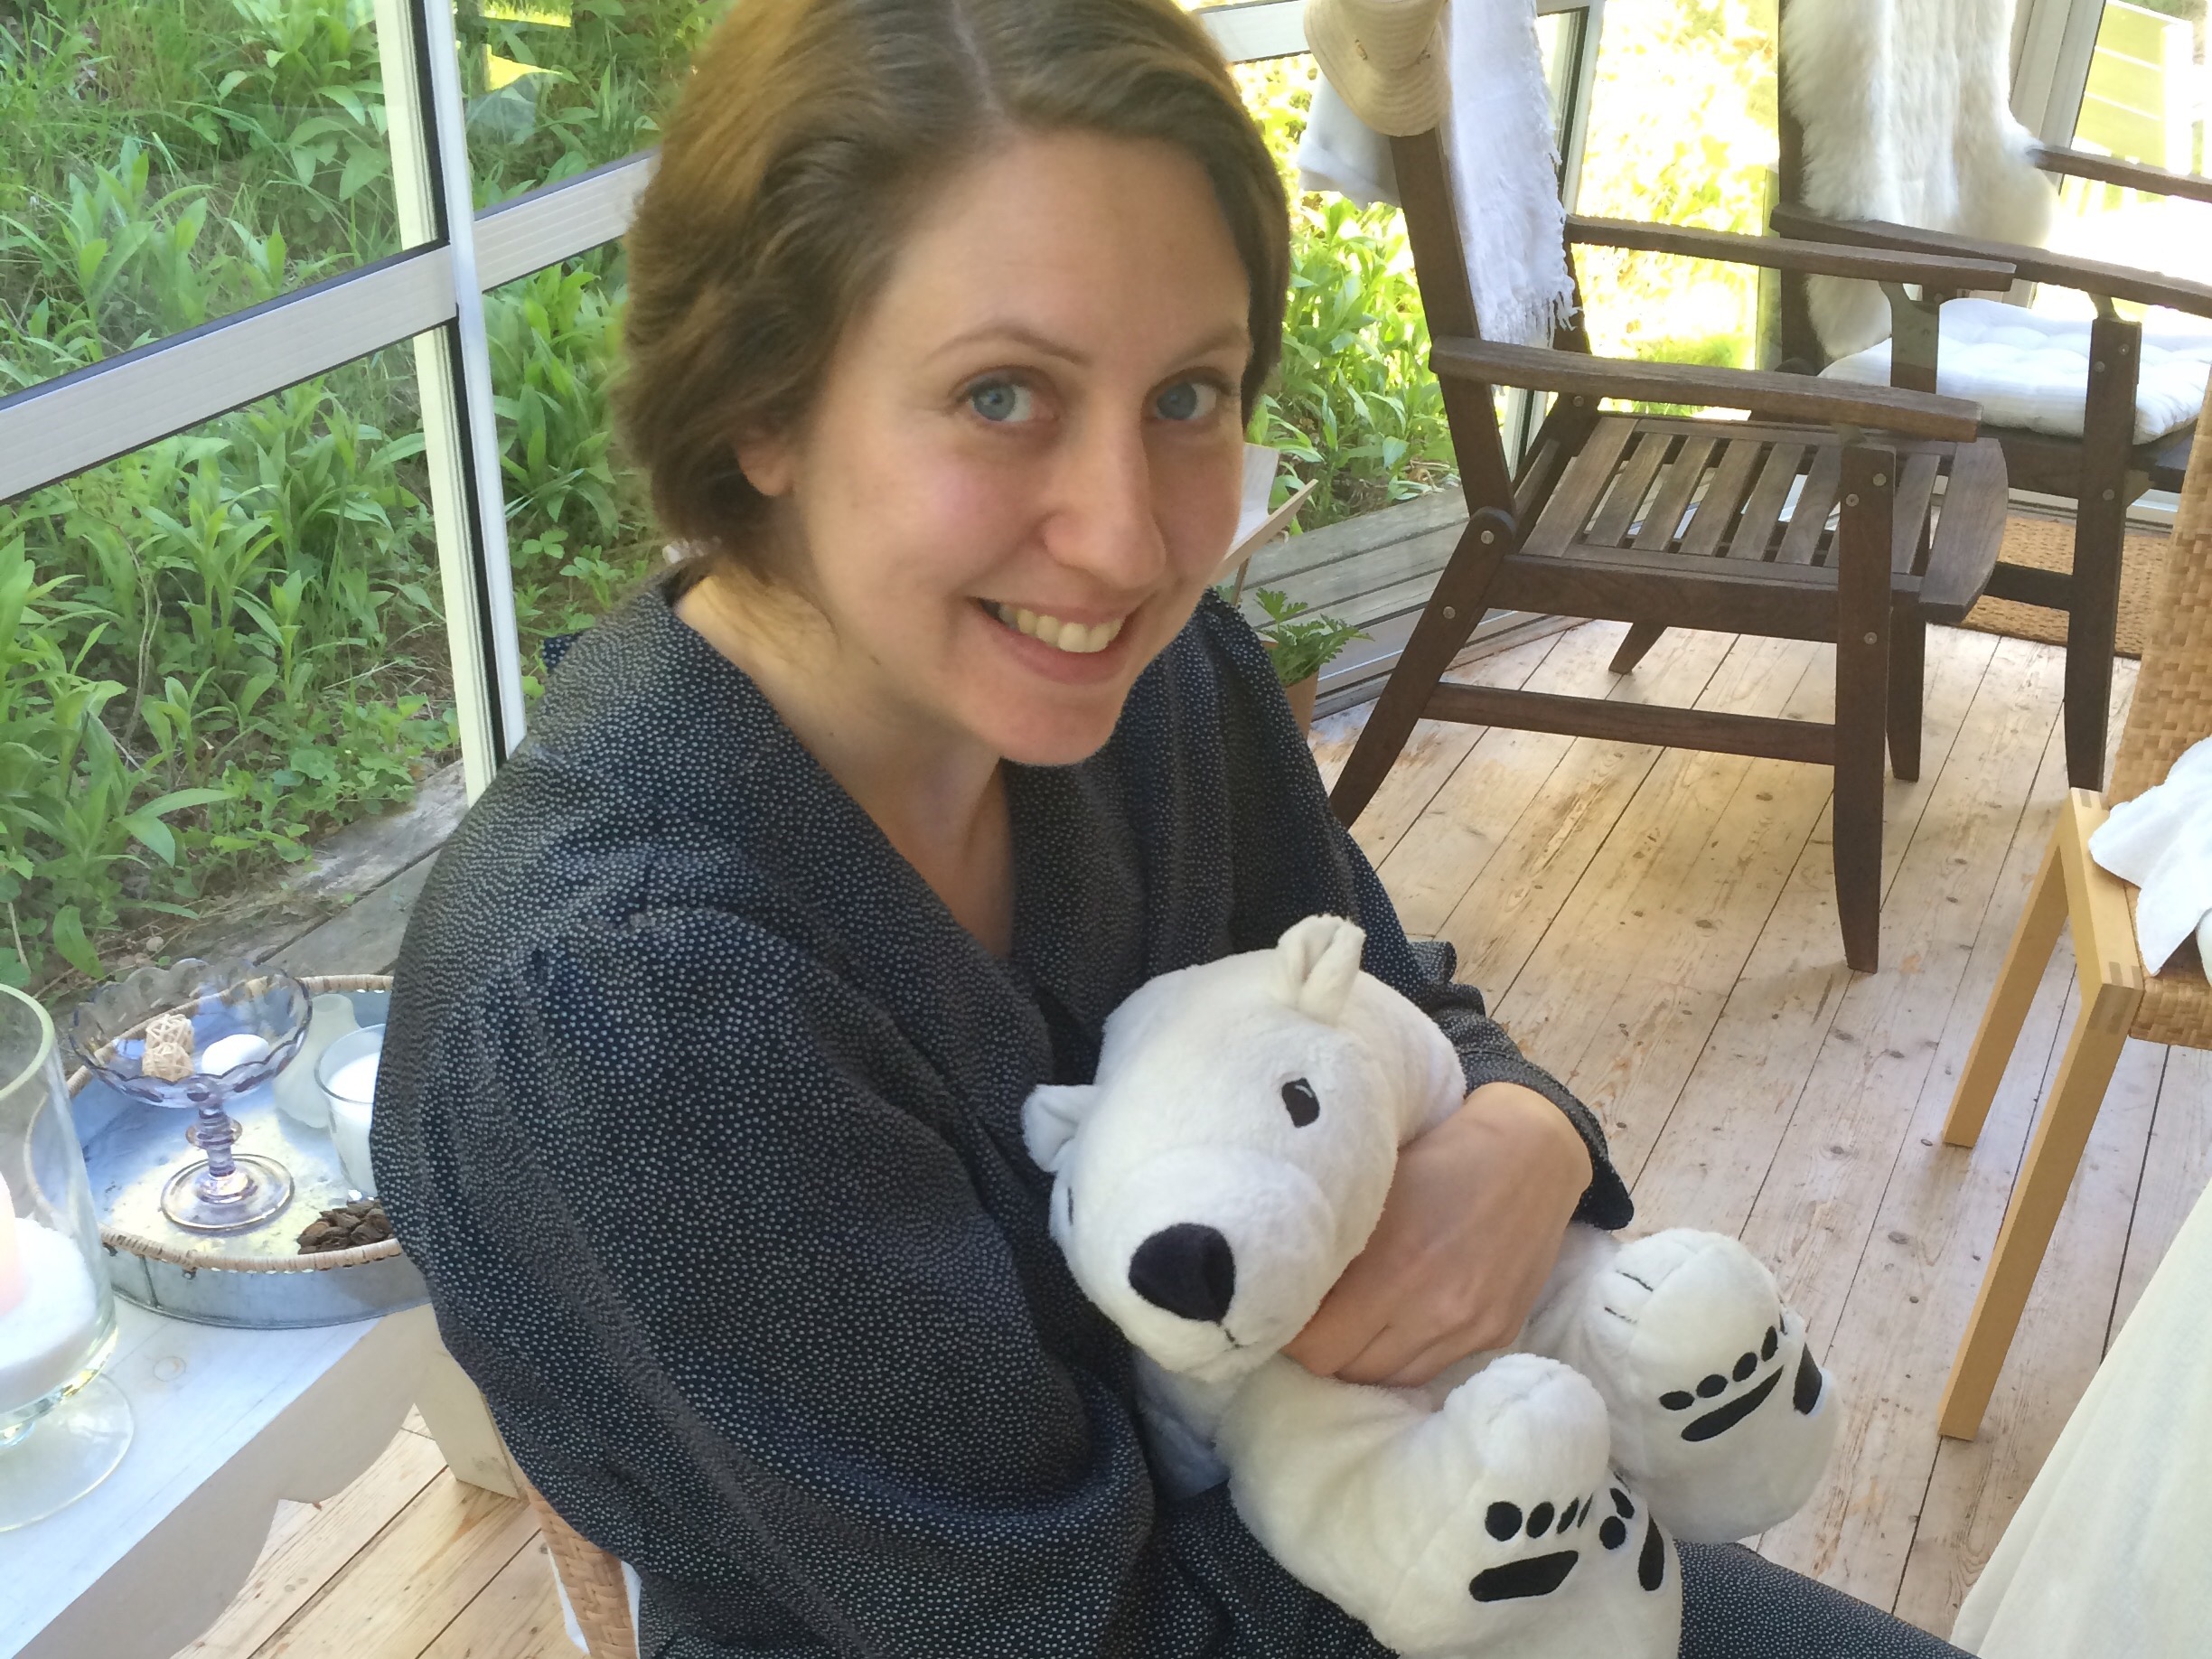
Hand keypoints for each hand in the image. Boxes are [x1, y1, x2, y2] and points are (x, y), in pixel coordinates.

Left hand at [1282, 1081, 1592, 1388]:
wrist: (1532, 1153)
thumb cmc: (1439, 1154)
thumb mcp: (1376, 1185)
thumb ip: (1338, 1242)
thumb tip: (1286, 1283)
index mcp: (1391, 1265)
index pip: (1316, 1344)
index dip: (1291, 1331)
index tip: (1283, 1307)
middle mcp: (1432, 1308)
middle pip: (1345, 1369)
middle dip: (1322, 1347)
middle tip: (1314, 1316)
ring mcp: (1468, 1327)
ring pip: (1388, 1378)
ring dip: (1363, 1356)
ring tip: (1355, 1321)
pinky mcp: (1496, 1334)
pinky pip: (1431, 1368)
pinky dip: (1406, 1353)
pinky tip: (1400, 1320)